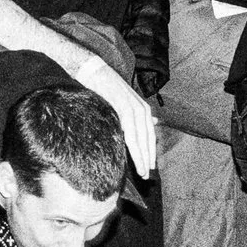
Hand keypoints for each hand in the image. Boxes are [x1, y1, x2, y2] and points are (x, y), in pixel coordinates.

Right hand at [73, 53, 155, 175]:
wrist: (93, 71)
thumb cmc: (105, 89)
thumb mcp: (123, 103)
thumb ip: (136, 115)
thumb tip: (153, 122)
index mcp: (143, 109)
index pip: (149, 135)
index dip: (149, 152)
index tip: (149, 168)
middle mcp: (141, 108)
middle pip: (147, 138)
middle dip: (147, 157)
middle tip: (146, 174)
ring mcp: (133, 106)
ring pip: (140, 137)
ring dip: (141, 155)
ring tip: (142, 170)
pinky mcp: (123, 106)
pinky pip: (129, 130)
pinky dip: (131, 144)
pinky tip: (131, 156)